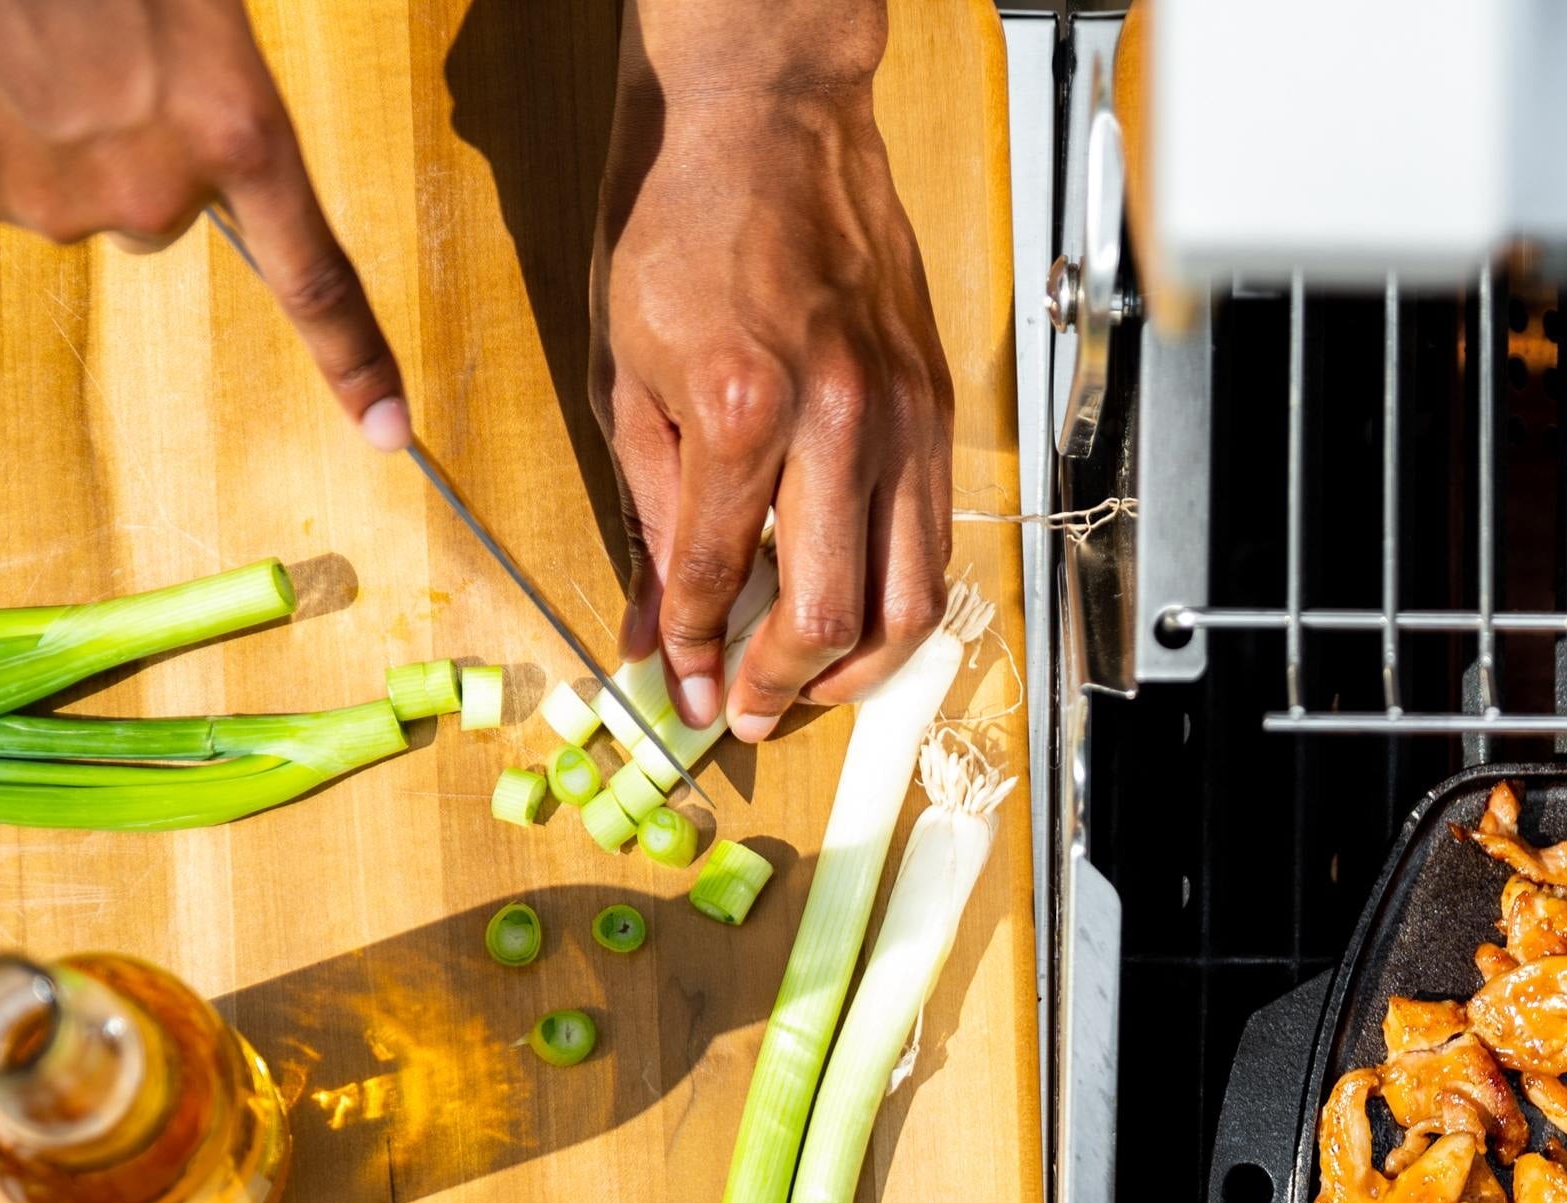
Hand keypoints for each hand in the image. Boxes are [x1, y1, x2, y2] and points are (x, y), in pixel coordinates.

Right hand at [0, 0, 406, 445]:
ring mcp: (58, 205)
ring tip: (25, 39)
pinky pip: (3, 182)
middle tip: (99, 56)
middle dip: (141, 153)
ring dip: (63, 135)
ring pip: (80, 194)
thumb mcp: (194, 0)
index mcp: (233, 130)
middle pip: (164, 213)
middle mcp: (154, 193)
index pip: (317, 280)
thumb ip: (223, 81)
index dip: (358, 361)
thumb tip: (226, 118)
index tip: (388, 430)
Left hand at [595, 0, 952, 742]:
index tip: (682, 694)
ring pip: (910, 598)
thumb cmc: (683, 227)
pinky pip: (934, 538)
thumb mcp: (628, 378)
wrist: (768, 124)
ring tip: (811, 686)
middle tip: (746, 713)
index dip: (696, 654)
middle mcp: (837, 421)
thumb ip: (650, 514)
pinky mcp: (937, 409)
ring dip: (859, 669)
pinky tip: (855, 609)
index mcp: (741, 408)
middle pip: (833, 617)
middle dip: (782, 689)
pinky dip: (896, 597)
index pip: (720, 576)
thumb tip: (655, 624)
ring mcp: (902, 417)